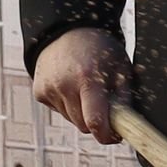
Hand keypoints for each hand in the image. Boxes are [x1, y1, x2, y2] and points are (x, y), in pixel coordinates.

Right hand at [30, 28, 130, 144]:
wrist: (68, 30)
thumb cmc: (100, 49)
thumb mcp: (120, 68)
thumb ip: (124, 99)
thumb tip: (127, 127)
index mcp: (88, 79)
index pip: (94, 122)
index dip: (106, 136)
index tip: (114, 136)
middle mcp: (64, 85)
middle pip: (83, 125)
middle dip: (96, 123)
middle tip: (105, 108)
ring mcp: (49, 89)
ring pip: (71, 120)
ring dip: (81, 113)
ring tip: (87, 91)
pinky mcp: (39, 92)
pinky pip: (59, 111)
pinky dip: (68, 105)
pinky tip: (72, 86)